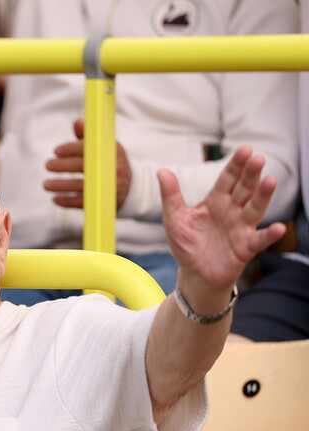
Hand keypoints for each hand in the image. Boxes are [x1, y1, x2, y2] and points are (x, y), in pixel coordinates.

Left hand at [43, 118, 132, 208]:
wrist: (132, 187)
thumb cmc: (110, 163)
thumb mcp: (104, 148)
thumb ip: (88, 136)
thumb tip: (76, 121)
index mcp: (112, 151)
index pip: (89, 148)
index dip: (71, 148)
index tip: (56, 151)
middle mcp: (113, 168)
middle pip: (83, 166)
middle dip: (63, 166)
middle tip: (47, 165)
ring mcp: (110, 186)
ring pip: (81, 186)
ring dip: (60, 186)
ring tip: (45, 184)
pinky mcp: (106, 201)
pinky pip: (84, 202)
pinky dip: (67, 201)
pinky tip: (55, 199)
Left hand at [160, 145, 285, 290]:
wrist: (194, 273)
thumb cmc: (186, 243)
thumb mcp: (174, 218)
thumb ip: (170, 196)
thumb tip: (161, 171)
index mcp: (215, 201)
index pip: (228, 179)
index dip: (236, 165)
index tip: (245, 149)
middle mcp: (232, 211)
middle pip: (244, 189)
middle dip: (251, 174)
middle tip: (258, 159)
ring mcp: (240, 228)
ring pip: (255, 209)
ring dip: (263, 196)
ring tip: (271, 180)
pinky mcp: (245, 248)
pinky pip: (259, 240)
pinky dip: (268, 235)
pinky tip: (277, 228)